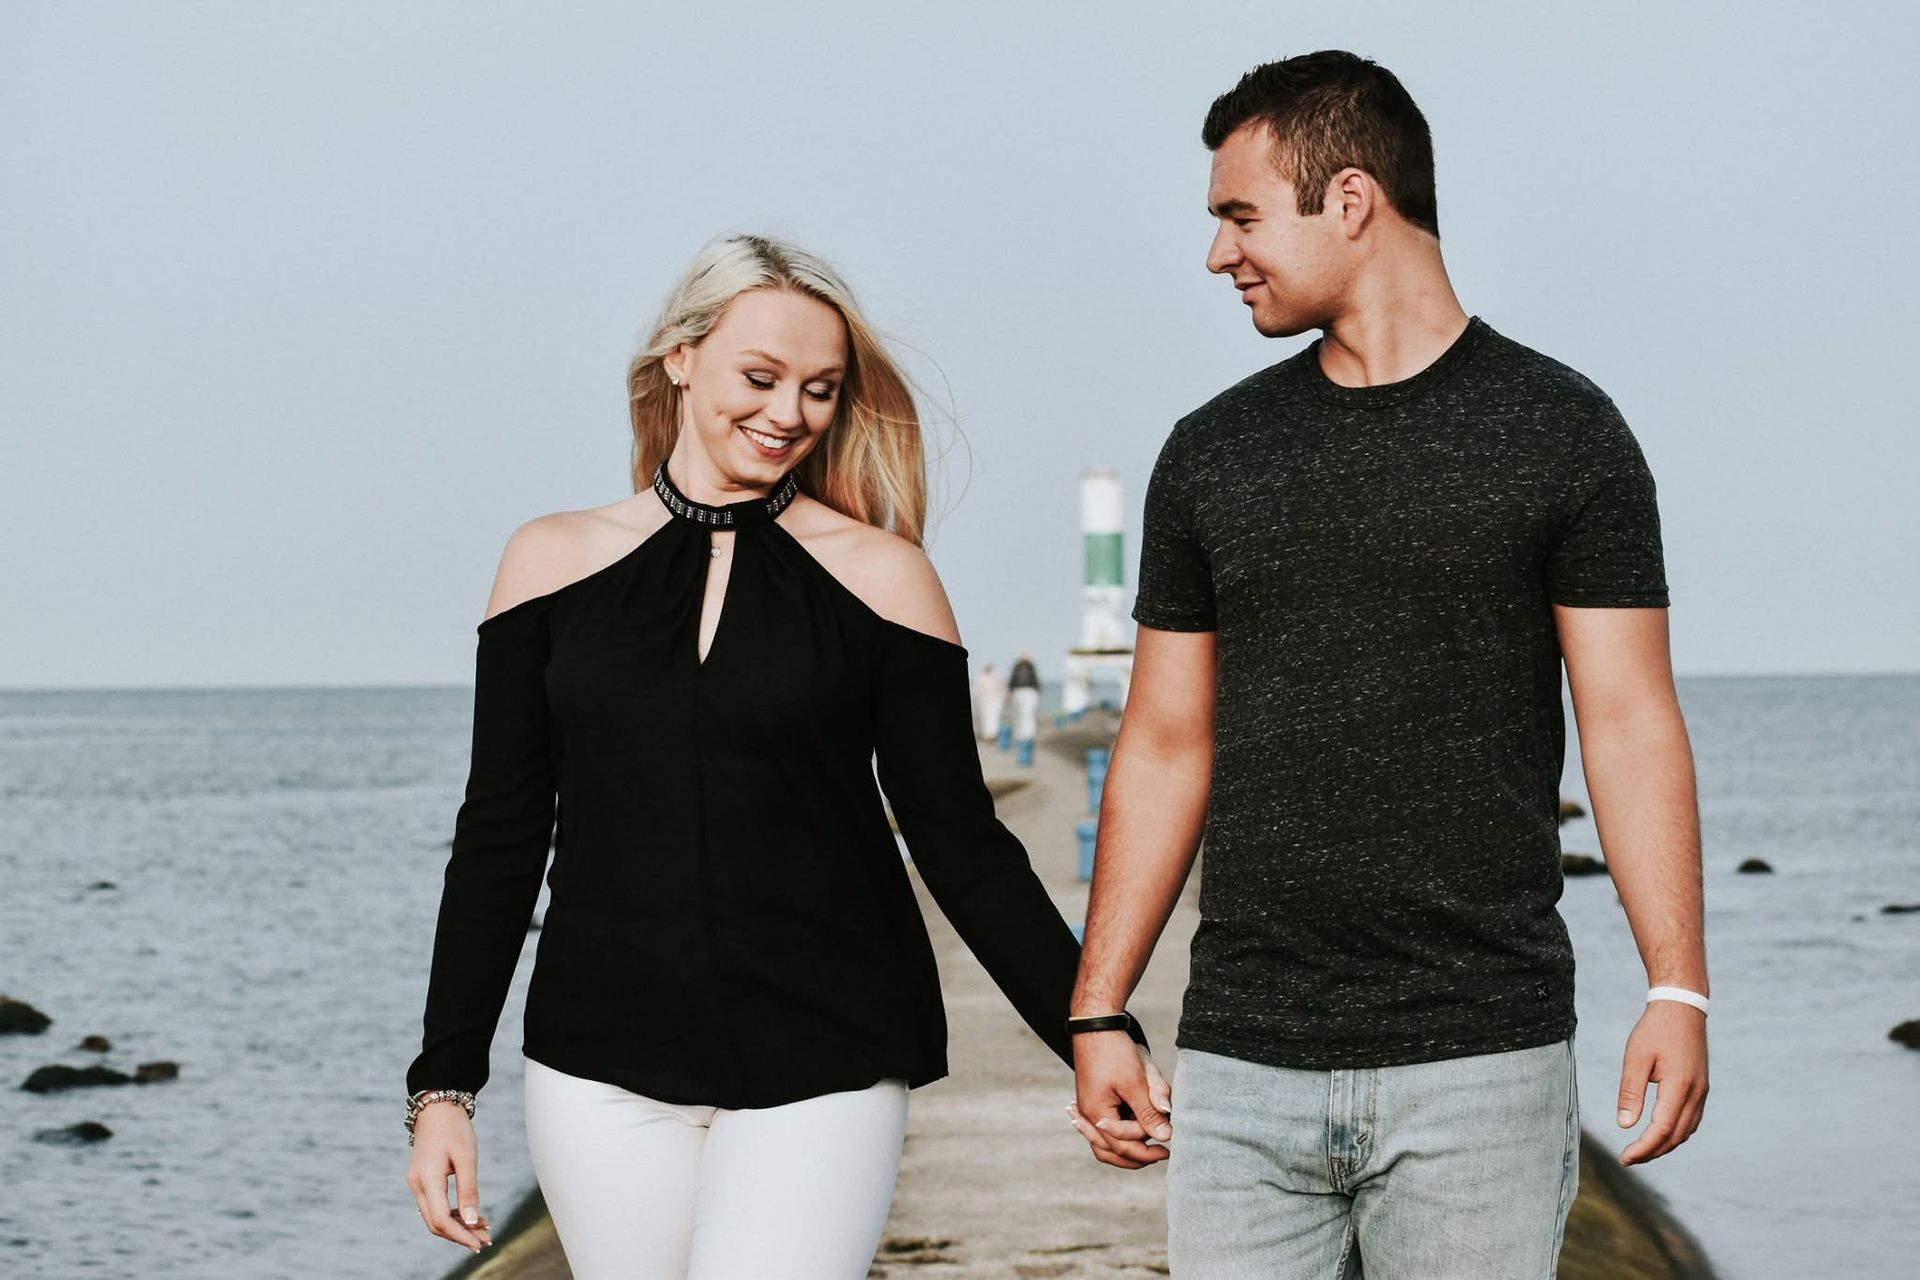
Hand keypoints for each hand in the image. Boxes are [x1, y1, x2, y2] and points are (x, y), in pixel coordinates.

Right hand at [405, 1101, 492, 1251]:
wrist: (437, 1108)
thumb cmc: (454, 1128)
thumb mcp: (467, 1157)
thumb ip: (469, 1190)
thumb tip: (473, 1221)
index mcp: (427, 1179)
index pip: (441, 1219)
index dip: (461, 1235)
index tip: (480, 1243)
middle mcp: (417, 1185)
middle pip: (435, 1223)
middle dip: (460, 1235)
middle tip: (486, 1240)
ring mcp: (416, 1183)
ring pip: (434, 1217)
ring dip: (457, 1226)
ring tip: (483, 1229)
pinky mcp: (421, 1181)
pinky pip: (433, 1206)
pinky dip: (451, 1215)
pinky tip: (470, 1216)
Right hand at [1069, 1036, 1172, 1167]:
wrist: (1097, 1024)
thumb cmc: (1114, 1051)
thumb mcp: (1136, 1082)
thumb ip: (1149, 1112)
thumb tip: (1166, 1137)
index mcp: (1096, 1114)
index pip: (1122, 1146)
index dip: (1147, 1151)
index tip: (1168, 1149)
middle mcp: (1088, 1115)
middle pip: (1110, 1151)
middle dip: (1136, 1156)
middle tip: (1161, 1155)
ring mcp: (1089, 1107)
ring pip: (1106, 1142)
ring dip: (1127, 1146)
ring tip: (1150, 1146)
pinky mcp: (1095, 1098)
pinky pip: (1106, 1126)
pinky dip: (1121, 1133)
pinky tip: (1137, 1131)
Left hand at [1616, 1000, 1708, 1164]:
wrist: (1682, 1007)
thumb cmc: (1655, 1030)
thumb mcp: (1636, 1058)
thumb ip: (1630, 1092)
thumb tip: (1625, 1125)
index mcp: (1680, 1086)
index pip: (1662, 1129)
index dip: (1643, 1148)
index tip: (1624, 1158)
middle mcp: (1696, 1094)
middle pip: (1676, 1136)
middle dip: (1652, 1152)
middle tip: (1628, 1159)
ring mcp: (1702, 1092)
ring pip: (1686, 1131)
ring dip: (1664, 1145)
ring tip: (1640, 1151)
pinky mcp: (1701, 1088)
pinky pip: (1691, 1120)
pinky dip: (1675, 1133)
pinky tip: (1659, 1134)